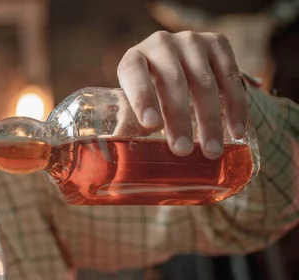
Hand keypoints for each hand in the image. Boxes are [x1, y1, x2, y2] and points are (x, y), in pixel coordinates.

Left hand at [117, 30, 247, 158]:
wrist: (179, 65)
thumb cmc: (149, 93)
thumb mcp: (133, 105)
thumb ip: (128, 127)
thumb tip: (120, 161)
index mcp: (133, 59)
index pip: (134, 74)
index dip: (142, 97)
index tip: (150, 125)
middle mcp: (161, 44)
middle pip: (172, 82)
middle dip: (178, 119)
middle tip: (182, 150)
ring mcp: (192, 41)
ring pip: (204, 82)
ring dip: (210, 120)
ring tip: (212, 151)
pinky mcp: (218, 43)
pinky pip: (231, 77)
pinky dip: (236, 107)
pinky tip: (237, 131)